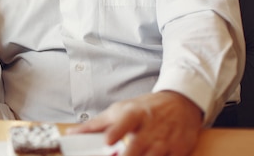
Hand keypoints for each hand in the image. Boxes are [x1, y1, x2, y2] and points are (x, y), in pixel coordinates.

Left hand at [67, 91, 202, 155]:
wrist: (181, 103)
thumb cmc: (145, 108)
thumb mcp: (120, 110)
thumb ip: (96, 124)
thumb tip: (72, 133)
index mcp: (134, 114)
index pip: (125, 122)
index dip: (116, 132)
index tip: (108, 141)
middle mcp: (150, 128)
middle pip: (136, 148)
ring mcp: (165, 141)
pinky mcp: (179, 151)